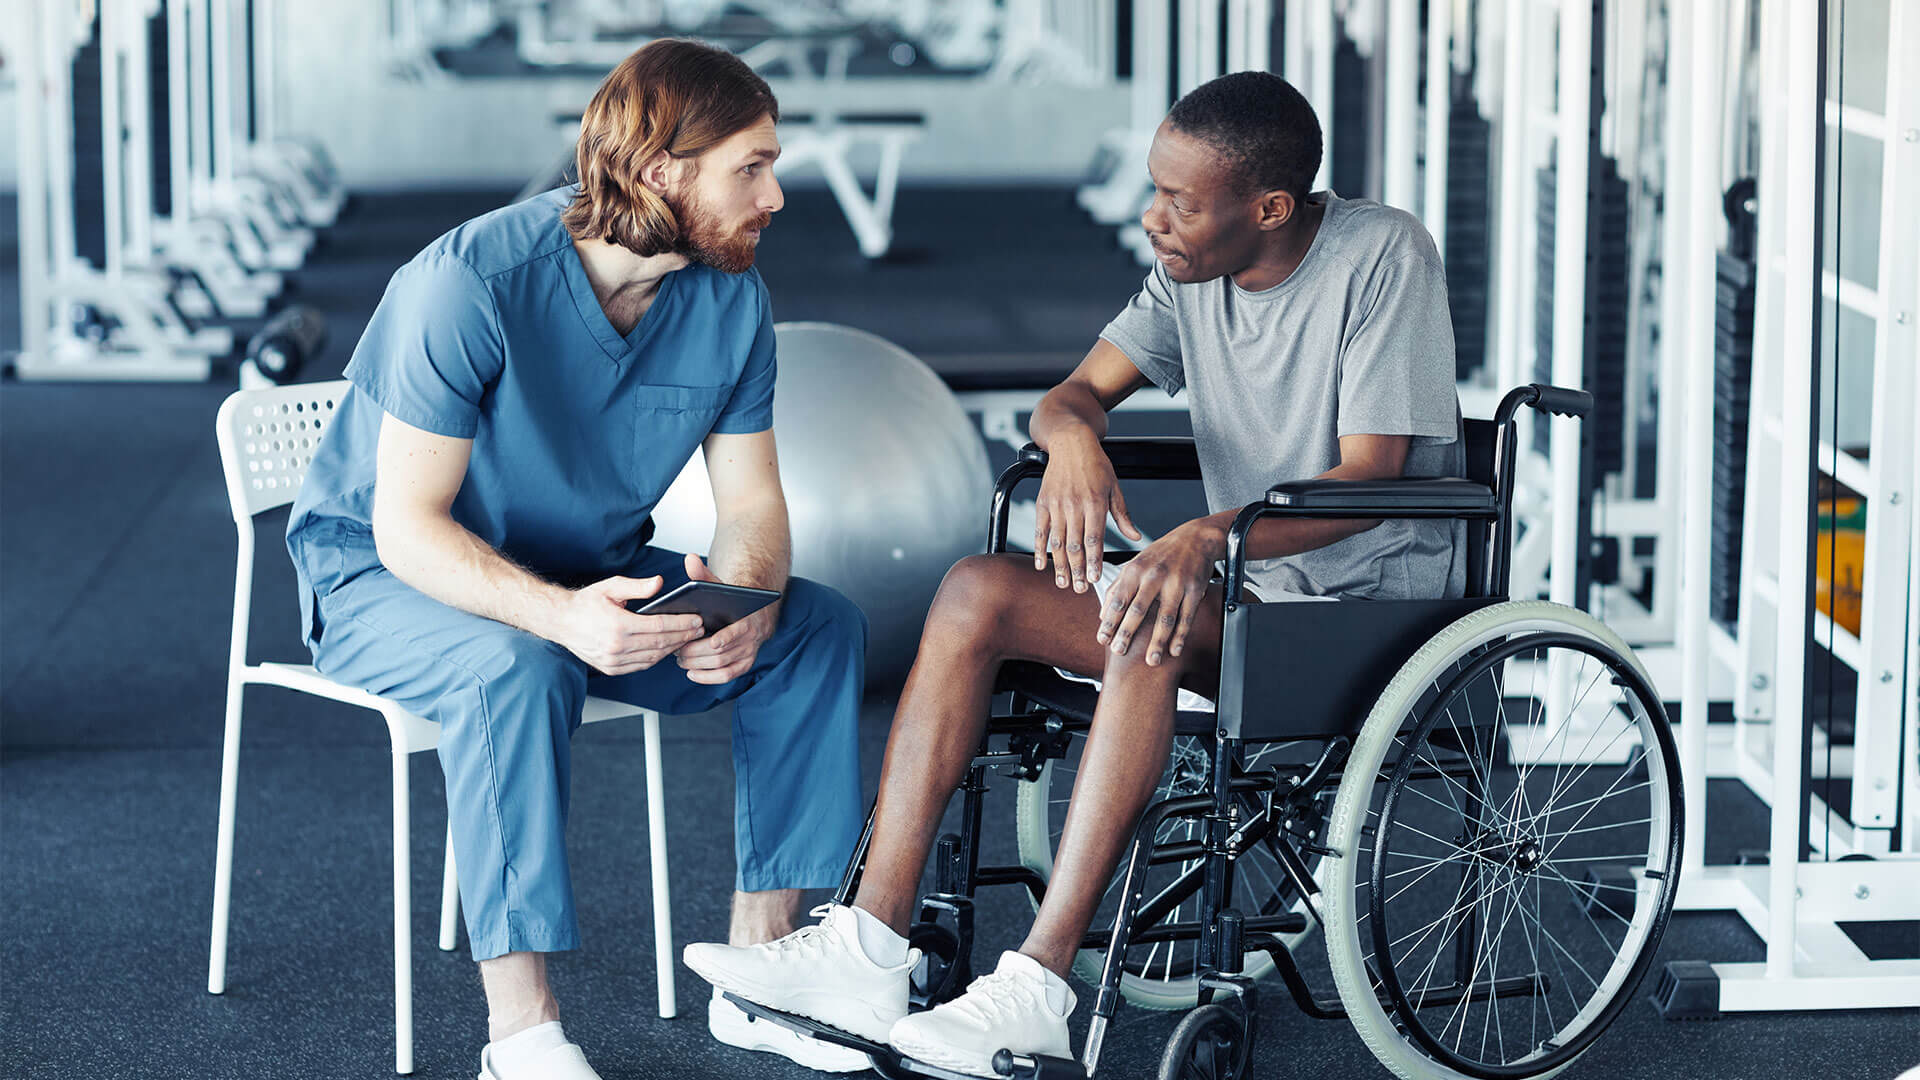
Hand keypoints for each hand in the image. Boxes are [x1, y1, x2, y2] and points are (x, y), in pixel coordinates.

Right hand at [555, 574, 707, 675]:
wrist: (560, 622)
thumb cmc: (585, 603)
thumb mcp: (611, 587)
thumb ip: (637, 587)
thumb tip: (659, 583)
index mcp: (618, 625)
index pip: (659, 626)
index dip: (682, 624)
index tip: (697, 620)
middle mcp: (616, 646)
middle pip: (660, 644)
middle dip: (683, 636)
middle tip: (699, 630)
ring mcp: (613, 661)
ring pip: (653, 658)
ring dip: (672, 649)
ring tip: (686, 639)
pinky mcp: (611, 669)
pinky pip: (641, 665)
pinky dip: (656, 658)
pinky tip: (666, 649)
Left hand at [674, 553, 779, 684]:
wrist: (752, 614)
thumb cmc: (730, 602)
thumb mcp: (718, 586)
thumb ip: (703, 574)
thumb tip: (689, 559)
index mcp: (747, 618)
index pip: (739, 631)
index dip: (726, 638)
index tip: (712, 642)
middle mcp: (751, 638)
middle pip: (723, 652)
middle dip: (698, 653)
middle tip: (678, 651)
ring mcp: (748, 653)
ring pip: (722, 665)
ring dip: (699, 664)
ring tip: (680, 660)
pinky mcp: (743, 665)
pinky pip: (726, 676)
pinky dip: (708, 677)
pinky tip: (692, 673)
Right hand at [1033, 433, 1142, 592]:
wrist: (1071, 442)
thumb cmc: (1096, 465)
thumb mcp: (1115, 488)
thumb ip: (1122, 515)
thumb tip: (1135, 537)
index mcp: (1095, 503)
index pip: (1094, 539)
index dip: (1093, 561)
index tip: (1094, 579)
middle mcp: (1074, 505)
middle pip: (1074, 545)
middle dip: (1077, 569)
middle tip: (1079, 588)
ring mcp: (1056, 504)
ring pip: (1057, 541)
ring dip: (1059, 565)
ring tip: (1063, 582)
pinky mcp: (1043, 502)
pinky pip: (1040, 530)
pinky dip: (1039, 549)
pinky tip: (1041, 565)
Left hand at [1096, 521, 1219, 665]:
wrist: (1195, 538)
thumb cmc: (1161, 554)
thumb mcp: (1135, 564)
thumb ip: (1116, 588)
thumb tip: (1102, 614)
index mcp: (1135, 570)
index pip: (1118, 600)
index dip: (1109, 622)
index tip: (1102, 640)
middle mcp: (1154, 576)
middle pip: (1138, 610)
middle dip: (1127, 633)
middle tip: (1119, 652)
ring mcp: (1176, 583)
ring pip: (1165, 617)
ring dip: (1157, 641)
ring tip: (1151, 661)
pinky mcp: (1194, 590)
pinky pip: (1186, 617)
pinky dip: (1180, 636)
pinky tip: (1174, 650)